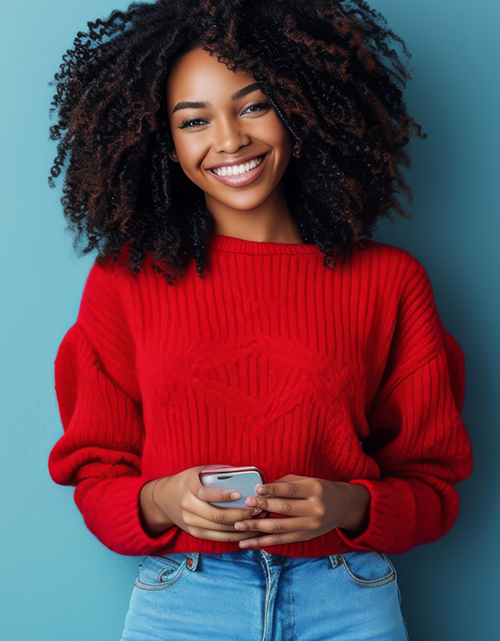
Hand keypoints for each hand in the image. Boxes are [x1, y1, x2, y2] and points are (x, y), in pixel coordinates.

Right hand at [140, 465, 262, 541]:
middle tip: (256, 509)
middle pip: (217, 516)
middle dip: (239, 514)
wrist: (164, 499)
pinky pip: (218, 537)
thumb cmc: (187, 481)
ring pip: (220, 529)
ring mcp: (191, 523)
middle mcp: (189, 508)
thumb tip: (242, 471)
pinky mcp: (195, 533)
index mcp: (190, 489)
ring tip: (257, 520)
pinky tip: (248, 531)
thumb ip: (217, 471)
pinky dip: (235, 536)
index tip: (239, 494)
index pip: (207, 494)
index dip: (224, 496)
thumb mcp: (198, 471)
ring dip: (241, 527)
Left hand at [234, 474, 370, 548]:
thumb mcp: (306, 481)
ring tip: (240, 526)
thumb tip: (260, 489)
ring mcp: (310, 526)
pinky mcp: (305, 537)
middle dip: (263, 507)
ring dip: (258, 528)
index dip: (273, 490)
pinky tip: (249, 543)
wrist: (342, 506)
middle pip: (284, 509)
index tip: (256, 489)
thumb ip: (284, 484)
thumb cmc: (318, 489)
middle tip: (245, 506)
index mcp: (314, 489)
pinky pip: (282, 540)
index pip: (290, 490)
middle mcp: (314, 509)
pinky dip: (264, 542)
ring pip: (280, 528)